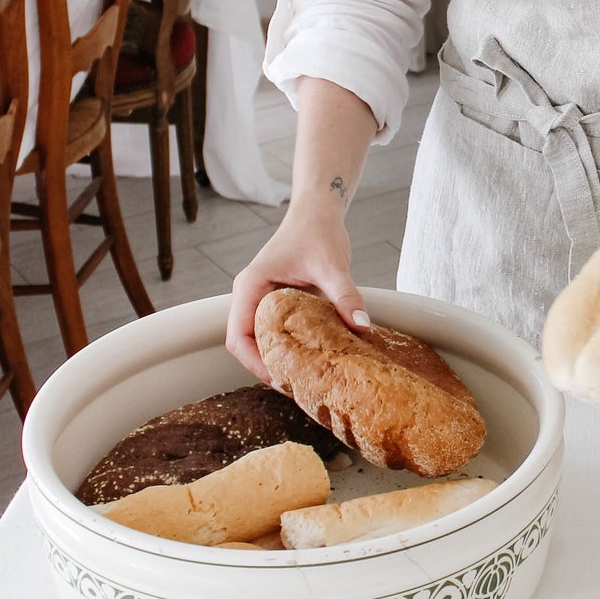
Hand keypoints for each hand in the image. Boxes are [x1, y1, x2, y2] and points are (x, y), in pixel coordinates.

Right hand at [226, 208, 368, 381]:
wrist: (317, 211)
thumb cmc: (317, 230)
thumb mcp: (332, 264)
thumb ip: (344, 294)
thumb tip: (361, 325)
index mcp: (251, 286)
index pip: (238, 336)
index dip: (255, 363)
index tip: (280, 379)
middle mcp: (250, 294)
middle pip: (244, 343)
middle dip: (265, 367)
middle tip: (295, 386)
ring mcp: (260, 297)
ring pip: (257, 339)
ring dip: (275, 358)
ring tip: (302, 378)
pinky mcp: (274, 300)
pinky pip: (272, 330)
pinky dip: (285, 346)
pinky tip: (308, 358)